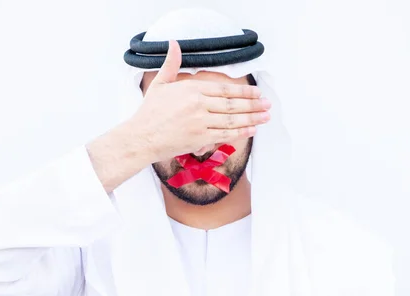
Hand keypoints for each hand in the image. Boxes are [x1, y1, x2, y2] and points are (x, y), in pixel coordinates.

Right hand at [128, 40, 270, 161]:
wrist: (141, 137)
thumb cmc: (149, 113)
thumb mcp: (160, 84)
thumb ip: (171, 64)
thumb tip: (173, 43)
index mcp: (192, 89)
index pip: (225, 89)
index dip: (244, 91)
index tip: (257, 93)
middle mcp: (199, 104)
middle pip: (233, 104)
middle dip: (254, 105)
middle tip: (268, 105)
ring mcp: (201, 122)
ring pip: (232, 119)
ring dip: (252, 118)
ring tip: (265, 117)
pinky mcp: (200, 138)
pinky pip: (225, 134)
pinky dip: (241, 132)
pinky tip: (252, 130)